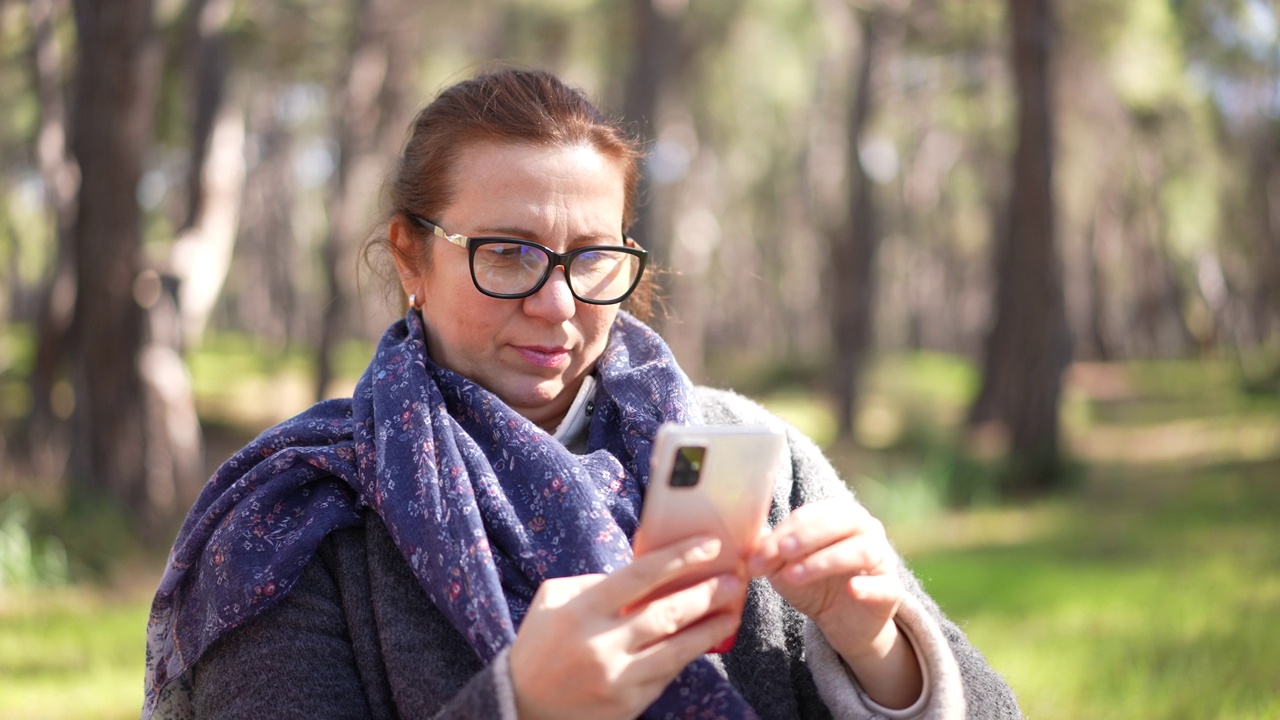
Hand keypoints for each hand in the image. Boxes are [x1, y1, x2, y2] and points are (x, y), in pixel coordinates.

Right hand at [508, 536, 746, 719]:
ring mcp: (618, 678)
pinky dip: (688, 655)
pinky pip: (667, 674)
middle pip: (667, 613)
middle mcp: (602, 644)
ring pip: (677, 649)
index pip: (640, 575)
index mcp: (583, 610)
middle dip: (707, 593)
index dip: (679, 558)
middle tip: (735, 579)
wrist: (521, 706)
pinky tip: (705, 641)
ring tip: (733, 612)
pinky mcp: (628, 704)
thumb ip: (592, 582)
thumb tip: (637, 576)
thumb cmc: (539, 646)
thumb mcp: (552, 601)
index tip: (709, 546)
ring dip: (710, 629)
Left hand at [749, 498, 921, 708]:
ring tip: (795, 576)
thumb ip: (771, 555)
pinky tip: (851, 589)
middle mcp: (866, 531)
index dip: (783, 533)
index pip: (810, 515)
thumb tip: (752, 545)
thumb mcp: (786, 569)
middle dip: (808, 536)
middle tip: (782, 552)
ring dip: (826, 560)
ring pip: (862, 550)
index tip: (758, 557)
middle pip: (842, 522)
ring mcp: (882, 559)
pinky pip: (884, 585)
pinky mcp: (891, 591)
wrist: (843, 623)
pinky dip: (868, 586)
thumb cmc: (814, 585)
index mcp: (838, 516)